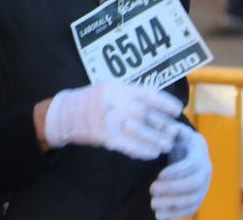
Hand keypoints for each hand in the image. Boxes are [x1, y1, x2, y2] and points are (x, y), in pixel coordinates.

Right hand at [43, 81, 182, 159]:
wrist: (64, 113)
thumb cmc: (92, 100)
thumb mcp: (110, 88)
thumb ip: (132, 94)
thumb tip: (160, 103)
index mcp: (118, 89)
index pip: (148, 95)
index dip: (165, 103)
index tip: (177, 110)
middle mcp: (115, 104)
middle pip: (147, 116)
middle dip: (164, 126)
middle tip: (174, 132)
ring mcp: (110, 121)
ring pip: (141, 133)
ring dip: (157, 141)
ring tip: (166, 145)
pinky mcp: (105, 137)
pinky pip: (129, 146)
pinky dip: (143, 151)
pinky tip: (152, 153)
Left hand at [150, 124, 211, 218]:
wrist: (186, 145)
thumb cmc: (174, 134)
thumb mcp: (171, 127)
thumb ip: (164, 126)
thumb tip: (156, 122)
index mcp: (199, 150)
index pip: (192, 164)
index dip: (177, 171)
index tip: (159, 175)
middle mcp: (206, 168)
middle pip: (194, 184)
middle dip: (173, 189)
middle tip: (152, 190)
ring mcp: (204, 183)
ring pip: (194, 198)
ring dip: (174, 204)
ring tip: (153, 205)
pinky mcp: (198, 194)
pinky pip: (192, 207)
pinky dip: (177, 214)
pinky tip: (160, 217)